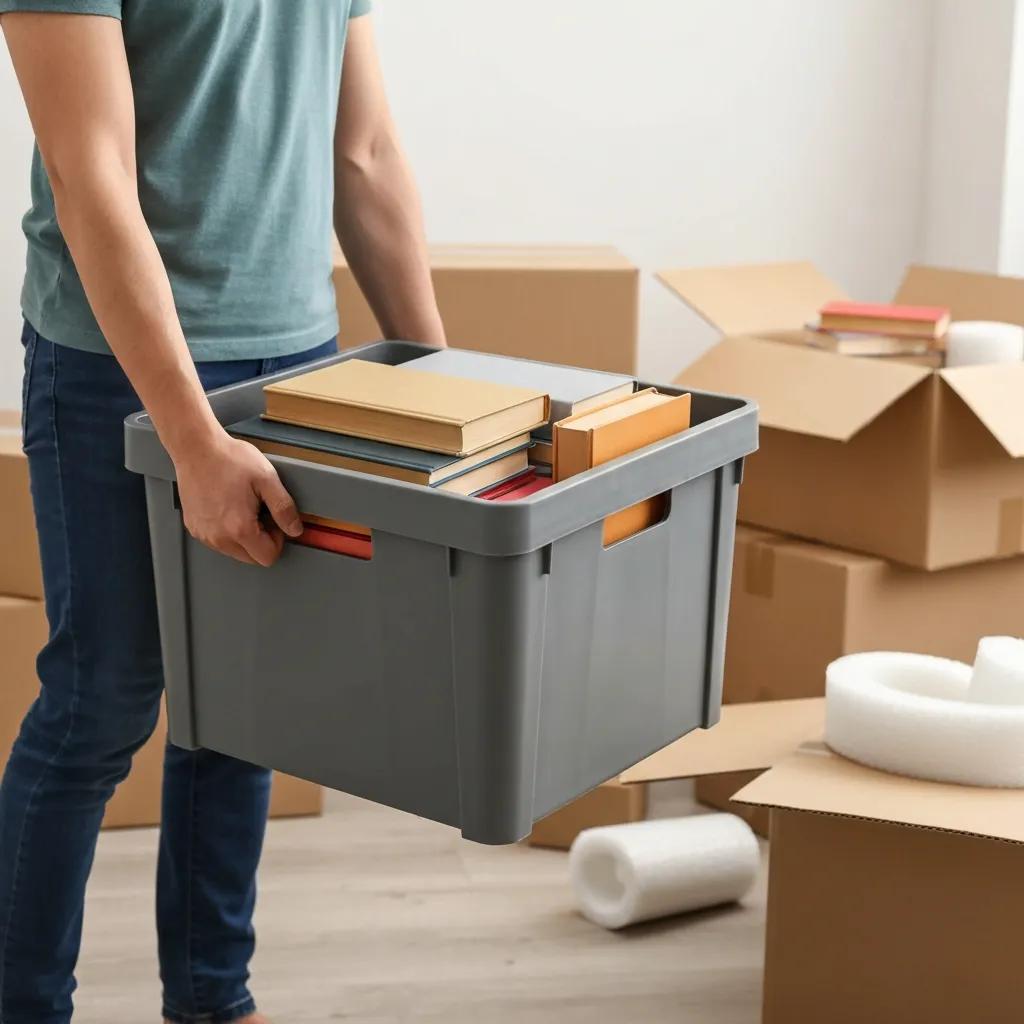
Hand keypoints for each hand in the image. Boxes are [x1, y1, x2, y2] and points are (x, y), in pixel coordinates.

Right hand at [173, 430, 302, 565]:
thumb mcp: (267, 479)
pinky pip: (217, 541)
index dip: (277, 539)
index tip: (272, 519)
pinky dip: (226, 531)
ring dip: (243, 536)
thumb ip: (284, 509)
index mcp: (239, 529)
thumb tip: (295, 529)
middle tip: (258, 511)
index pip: (268, 557)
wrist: (197, 448)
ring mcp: (204, 534)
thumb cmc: (229, 459)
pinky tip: (226, 507)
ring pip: (234, 551)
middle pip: (251, 558)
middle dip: (261, 540)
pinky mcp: (194, 527)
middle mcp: (218, 537)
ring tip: (241, 506)